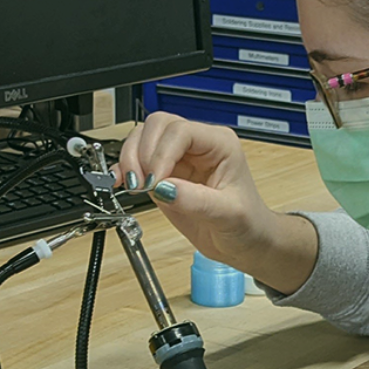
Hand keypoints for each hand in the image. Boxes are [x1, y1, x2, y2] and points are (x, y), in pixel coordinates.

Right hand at [117, 113, 315, 291]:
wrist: (243, 242)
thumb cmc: (247, 224)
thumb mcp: (229, 215)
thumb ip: (197, 201)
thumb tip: (164, 188)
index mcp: (219, 144)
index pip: (181, 131)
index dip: (161, 153)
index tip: (155, 181)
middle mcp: (197, 145)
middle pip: (157, 126)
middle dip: (142, 153)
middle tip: (142, 184)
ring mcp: (178, 157)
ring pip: (142, 138)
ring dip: (131, 160)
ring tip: (135, 186)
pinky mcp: (163, 173)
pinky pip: (136, 159)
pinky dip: (124, 168)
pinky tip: (121, 183)